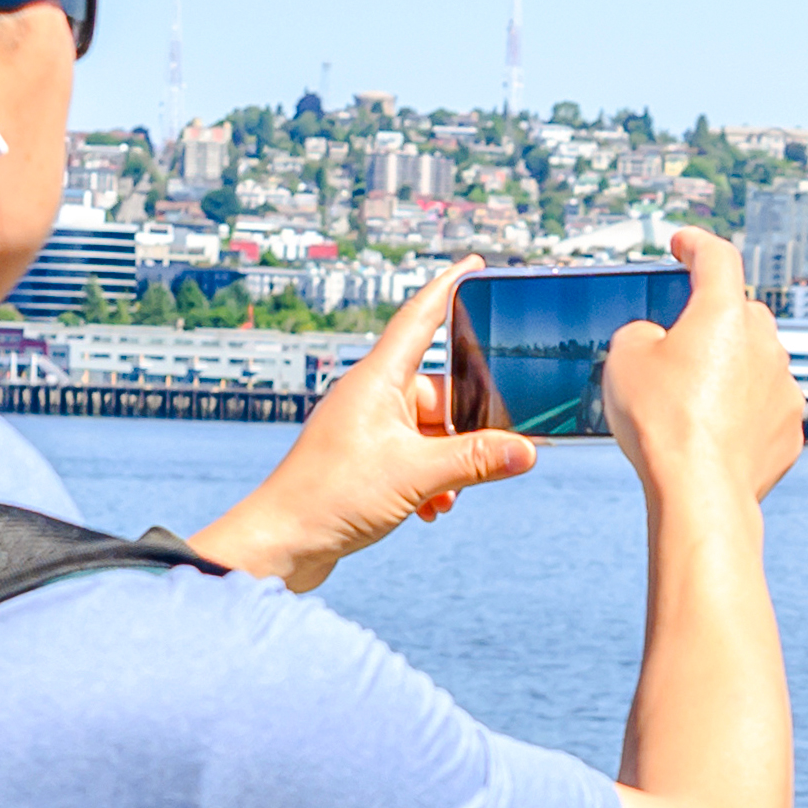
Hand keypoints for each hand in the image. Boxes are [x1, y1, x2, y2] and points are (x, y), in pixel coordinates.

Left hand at [192, 278, 543, 598]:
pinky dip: (430, 480)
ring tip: (448, 496)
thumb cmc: (332, 497)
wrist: (281, 543)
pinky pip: (412, 457)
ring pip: (430, 432)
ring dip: (450, 464)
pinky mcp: (361, 460)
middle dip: (469, 427)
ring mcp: (365, 428)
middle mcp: (371, 397)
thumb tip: (526, 452)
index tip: (474, 264)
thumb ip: (476, 460)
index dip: (448, 287)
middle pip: (441, 392)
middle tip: (496, 453)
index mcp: (378, 380)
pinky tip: (432, 509)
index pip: (420, 317)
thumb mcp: (417, 476)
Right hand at [608, 227, 807, 512]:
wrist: (701, 492)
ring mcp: (784, 387)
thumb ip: (641, 332)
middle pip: (740, 313)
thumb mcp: (624, 358)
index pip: (716, 258)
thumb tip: (659, 340)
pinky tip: (713, 433)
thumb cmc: (661, 422)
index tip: (683, 245)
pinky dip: (743, 411)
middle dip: (712, 320)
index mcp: (724, 313)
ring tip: (690, 400)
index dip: (696, 245)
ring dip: (729, 370)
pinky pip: (764, 406)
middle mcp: (764, 343)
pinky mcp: (790, 428)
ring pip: (756, 362)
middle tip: (679, 343)